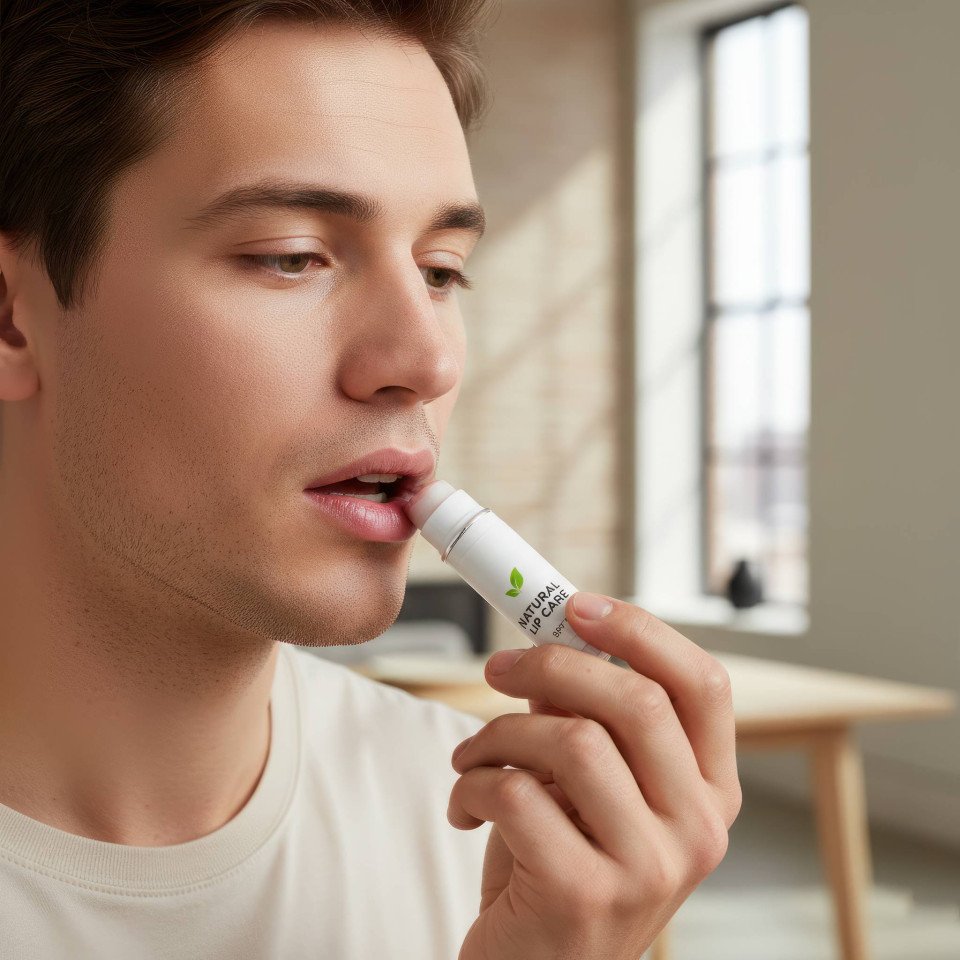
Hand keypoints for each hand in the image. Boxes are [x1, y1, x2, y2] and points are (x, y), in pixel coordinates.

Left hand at [448, 592, 741, 959]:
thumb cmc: (557, 868)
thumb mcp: (584, 787)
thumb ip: (581, 716)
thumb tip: (551, 640)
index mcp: (709, 792)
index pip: (704, 684)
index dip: (641, 631)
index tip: (577, 606)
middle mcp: (698, 830)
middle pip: (637, 701)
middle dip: (550, 664)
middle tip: (498, 667)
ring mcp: (650, 868)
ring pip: (571, 740)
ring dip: (498, 733)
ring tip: (471, 756)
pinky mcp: (585, 895)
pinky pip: (514, 792)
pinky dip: (470, 783)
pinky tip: (465, 807)